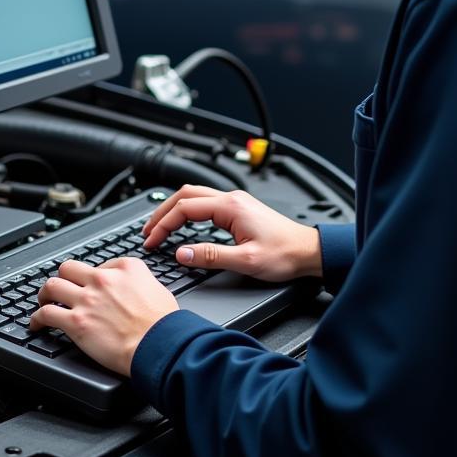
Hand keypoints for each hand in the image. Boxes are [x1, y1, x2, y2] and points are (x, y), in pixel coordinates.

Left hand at [30, 258, 178, 375]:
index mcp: (125, 268)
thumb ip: (140, 283)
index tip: (89, 286)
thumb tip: (132, 290)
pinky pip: (46, 314)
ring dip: (45, 294)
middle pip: (69, 268)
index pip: (98, 264)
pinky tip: (36, 324)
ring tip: (44, 301)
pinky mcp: (76, 322)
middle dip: (63, 278)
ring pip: (52, 286)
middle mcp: (102, 279)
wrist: (159, 345)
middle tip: (61, 288)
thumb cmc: (163, 324)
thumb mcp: (158, 288)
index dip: (91, 277)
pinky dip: (37, 318)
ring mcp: (87, 299)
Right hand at [141, 184, 322, 282]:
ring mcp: (235, 202)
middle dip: (162, 213)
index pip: (185, 208)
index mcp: (230, 207)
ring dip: (173, 209)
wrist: (308, 252)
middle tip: (147, 233)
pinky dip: (187, 211)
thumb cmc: (285, 254)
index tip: (152, 241)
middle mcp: (231, 199)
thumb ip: (210, 256)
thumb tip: (181, 253)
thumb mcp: (246, 261)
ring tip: (159, 227)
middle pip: (185, 195)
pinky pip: (205, 203)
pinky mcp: (238, 209)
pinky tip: (183, 224)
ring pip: (194, 196)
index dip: (163, 225)